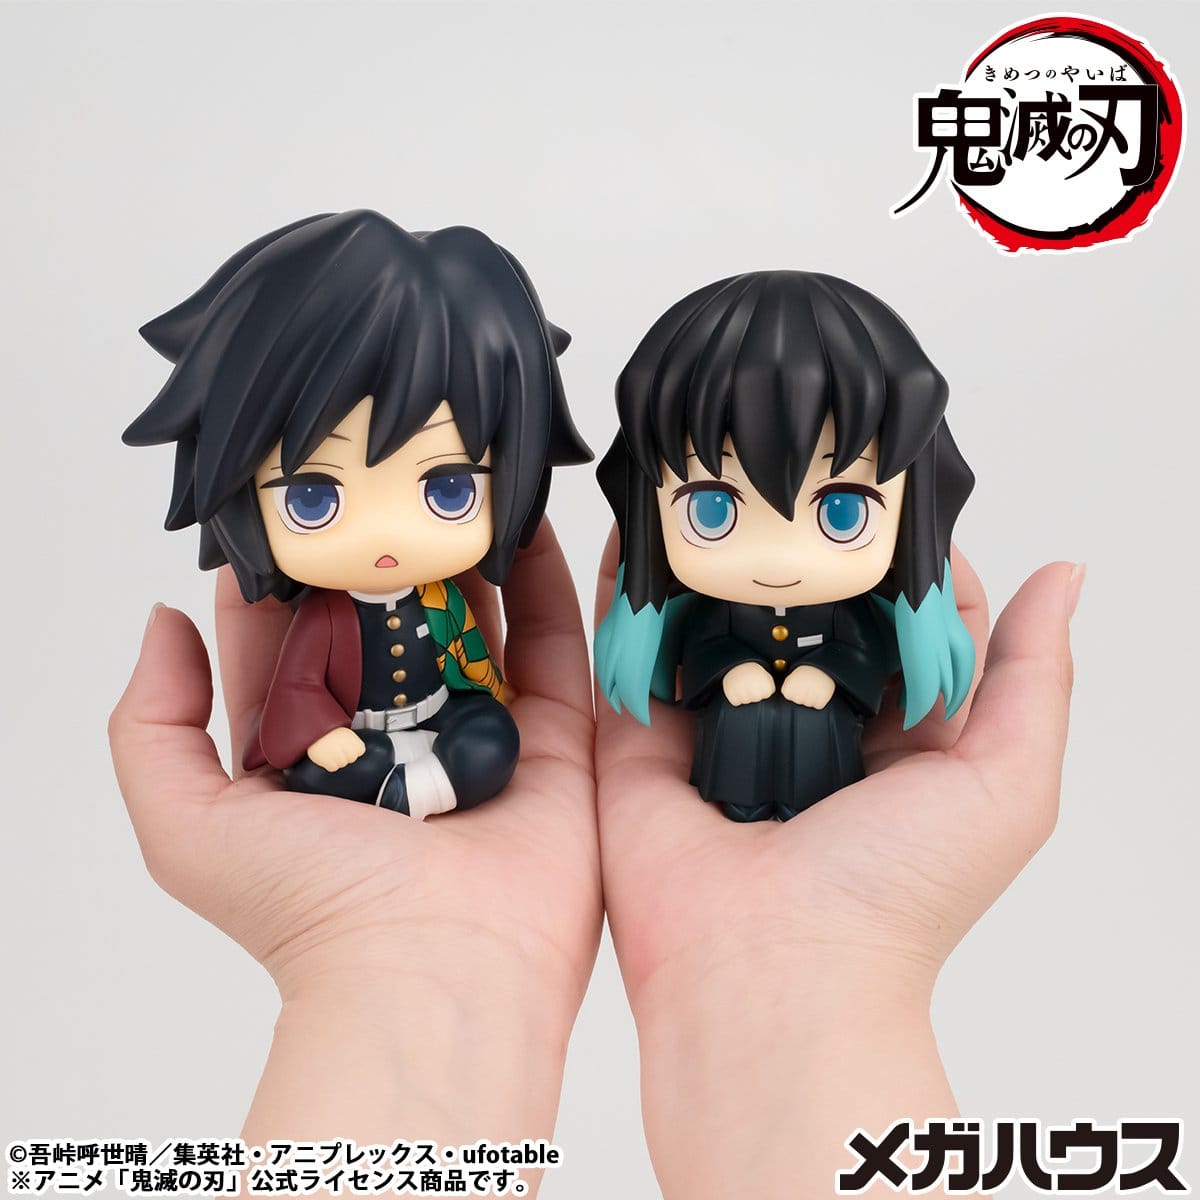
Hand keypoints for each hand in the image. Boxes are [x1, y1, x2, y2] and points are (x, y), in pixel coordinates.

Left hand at [110, 523, 600, 1156]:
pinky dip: (544, 581)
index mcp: (313, 752)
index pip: (291, 644)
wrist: (439, 971)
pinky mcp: (553, 737)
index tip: (290, 512)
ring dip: (462, 555)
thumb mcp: (189, 824)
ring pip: (472, 621)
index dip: (286, 581)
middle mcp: (396, 737)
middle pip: (386, 623)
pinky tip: (525, 522)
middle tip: (378, 483)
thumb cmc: (313, 911)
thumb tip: (165, 622)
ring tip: (452, 489)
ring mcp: (477, 731)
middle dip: (380, 554)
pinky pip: (551, 643)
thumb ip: (152, 722)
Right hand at [306, 727, 364, 771]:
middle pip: (352, 758)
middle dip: (347, 756)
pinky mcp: (325, 760)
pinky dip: (330, 765)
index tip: (349, 747)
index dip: (355, 750)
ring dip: (338, 760)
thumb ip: (353, 742)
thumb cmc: (328, 731)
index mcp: (350, 737)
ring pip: (342, 764)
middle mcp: (344, 745)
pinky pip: (333, 768)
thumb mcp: (344, 732)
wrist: (312, 730)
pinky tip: (327, 757)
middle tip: (339, 751)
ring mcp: (335, 753)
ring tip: (332, 752)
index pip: (361, 750)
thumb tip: (359, 752)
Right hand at [596, 535, 1079, 1196]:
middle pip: (804, 614)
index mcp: (893, 738)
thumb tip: (1062, 575)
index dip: (902, 562)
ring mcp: (721, 727)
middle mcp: (805, 727)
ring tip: (713, 484)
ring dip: (716, 559)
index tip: (889, 495)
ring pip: (717, 620)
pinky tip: (637, 527)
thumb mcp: (1005, 785)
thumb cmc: (894, 899)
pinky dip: (630, 591)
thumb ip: (1032, 677)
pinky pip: (635, 648)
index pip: (904, 626)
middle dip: (801, 549)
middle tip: (792, 475)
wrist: (767, 973)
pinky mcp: (644, 736)